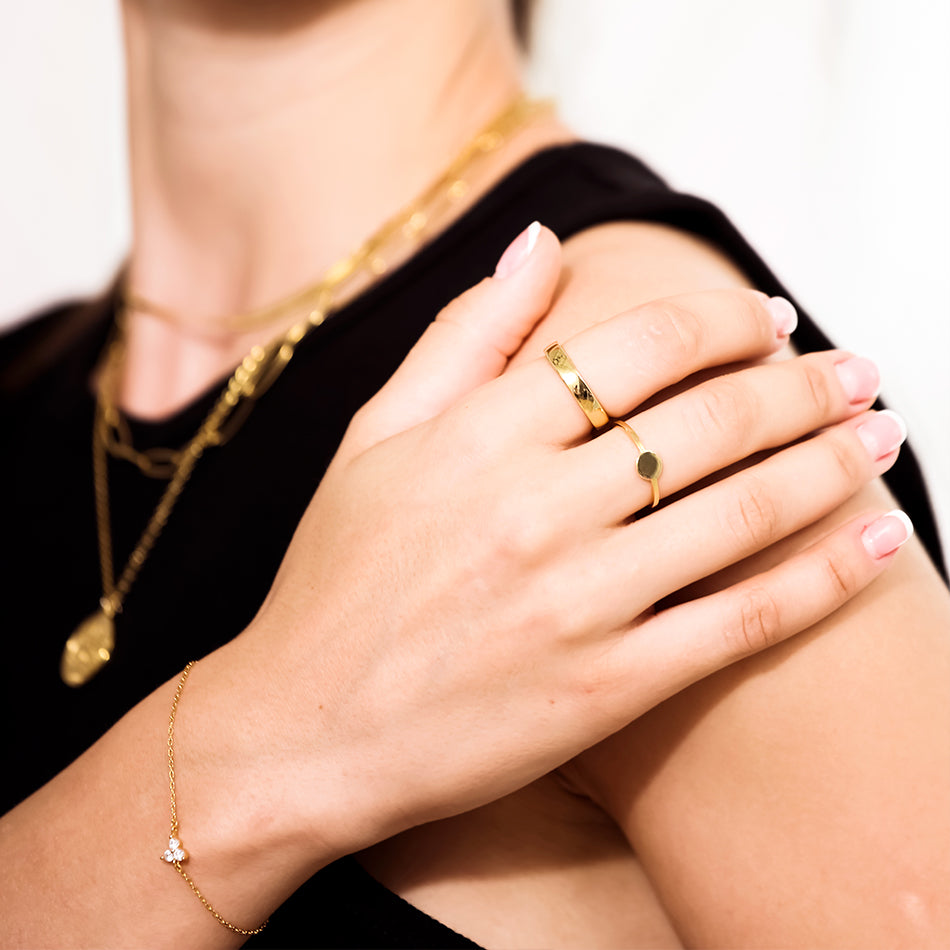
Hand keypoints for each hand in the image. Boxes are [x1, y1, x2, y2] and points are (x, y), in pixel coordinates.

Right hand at [190, 224, 907, 870]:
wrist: (304, 730)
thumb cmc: (334, 579)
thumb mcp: (374, 437)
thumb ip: (460, 335)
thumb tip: (535, 243)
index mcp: (477, 436)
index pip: (640, 344)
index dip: (725, 317)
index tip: (769, 316)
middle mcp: (533, 509)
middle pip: (711, 418)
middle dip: (803, 384)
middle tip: (854, 371)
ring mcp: (575, 603)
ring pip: (743, 511)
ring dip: (832, 463)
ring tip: (880, 435)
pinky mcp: (604, 687)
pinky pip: (740, 621)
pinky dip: (823, 577)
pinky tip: (876, 545)